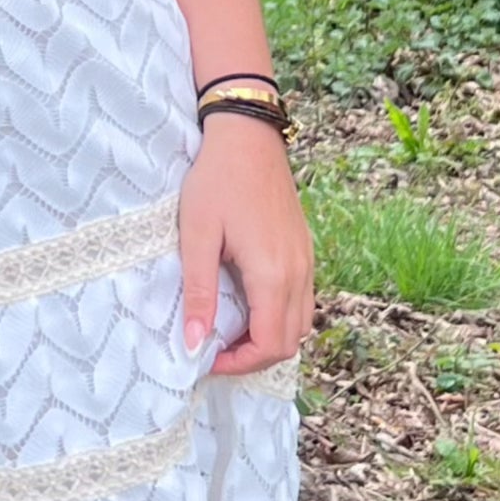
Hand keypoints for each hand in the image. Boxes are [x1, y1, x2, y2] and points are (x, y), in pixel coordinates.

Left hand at [179, 118, 314, 374]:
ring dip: (268, 339)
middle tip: (215, 351)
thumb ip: (198, 292)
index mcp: (272, 273)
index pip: (270, 344)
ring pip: (300, 324)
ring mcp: (306, 262)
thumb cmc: (217, 181)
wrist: (248, 136)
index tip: (206, 357)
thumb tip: (193, 341)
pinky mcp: (304, 251)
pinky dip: (279, 318)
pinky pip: (302, 301)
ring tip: (230, 333)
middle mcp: (298, 273)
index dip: (239, 364)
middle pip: (289, 342)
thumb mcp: (197, 236)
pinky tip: (248, 307)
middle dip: (253, 358)